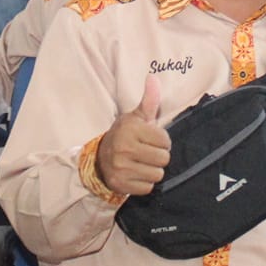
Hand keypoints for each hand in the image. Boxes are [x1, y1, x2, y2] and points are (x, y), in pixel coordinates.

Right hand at [96, 74, 171, 197]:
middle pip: (164, 159)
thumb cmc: (125, 136)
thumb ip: (149, 100)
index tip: (152, 140)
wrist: (100, 158)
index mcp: (130, 129)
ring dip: (153, 170)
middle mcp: (124, 148)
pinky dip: (145, 183)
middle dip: (159, 157)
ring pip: (157, 175)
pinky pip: (148, 187)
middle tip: (148, 153)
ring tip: (142, 163)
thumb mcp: (136, 117)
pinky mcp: (121, 184)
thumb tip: (153, 77)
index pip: (165, 141)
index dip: (162, 141)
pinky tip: (137, 174)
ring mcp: (121, 167)